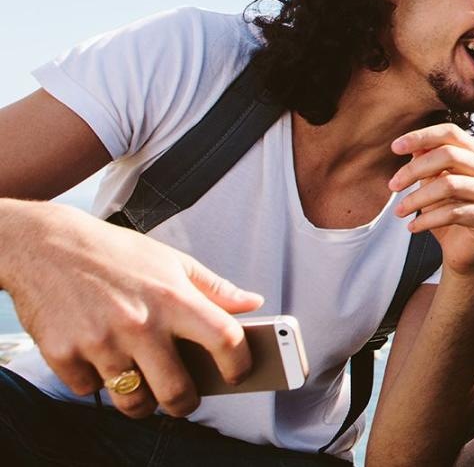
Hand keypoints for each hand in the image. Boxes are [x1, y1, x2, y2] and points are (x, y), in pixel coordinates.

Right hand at [8, 203, 261, 418]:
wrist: (44, 245)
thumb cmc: (114, 253)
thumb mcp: (170, 261)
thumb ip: (215, 287)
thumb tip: (254, 303)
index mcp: (173, 298)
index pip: (225, 340)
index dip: (239, 365)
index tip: (238, 374)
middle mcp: (139, 323)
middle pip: (178, 392)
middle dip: (186, 403)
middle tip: (184, 397)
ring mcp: (100, 342)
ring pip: (134, 402)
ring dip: (141, 402)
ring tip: (142, 385)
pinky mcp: (63, 354)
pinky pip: (89, 390)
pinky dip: (95, 383)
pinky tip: (98, 360)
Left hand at [389, 124, 473, 281]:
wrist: (466, 249)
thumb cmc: (448, 211)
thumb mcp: (433, 183)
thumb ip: (427, 163)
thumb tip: (411, 145)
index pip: (451, 133)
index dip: (422, 136)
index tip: (394, 147)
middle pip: (449, 155)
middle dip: (414, 169)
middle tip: (393, 185)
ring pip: (449, 185)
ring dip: (417, 199)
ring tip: (399, 212)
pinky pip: (452, 213)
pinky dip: (427, 220)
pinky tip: (412, 227)